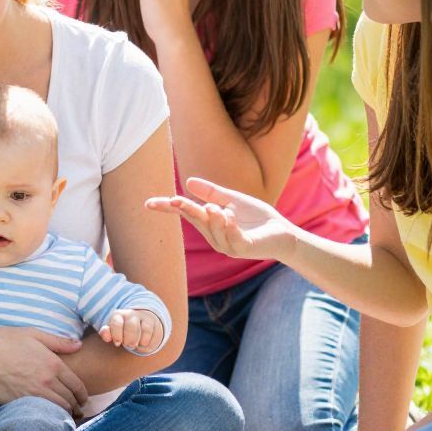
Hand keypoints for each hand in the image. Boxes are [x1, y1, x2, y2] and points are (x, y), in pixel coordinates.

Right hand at [0, 327, 87, 415]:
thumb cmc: (2, 340)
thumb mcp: (32, 334)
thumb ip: (58, 342)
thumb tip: (78, 345)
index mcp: (52, 364)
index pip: (77, 385)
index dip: (83, 394)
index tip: (83, 398)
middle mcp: (45, 382)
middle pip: (70, 401)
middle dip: (76, 407)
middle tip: (78, 409)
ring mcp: (32, 395)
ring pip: (57, 411)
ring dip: (65, 415)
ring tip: (67, 415)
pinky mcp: (18, 403)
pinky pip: (41, 415)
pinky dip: (49, 418)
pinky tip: (49, 416)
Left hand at [100, 308, 163, 353]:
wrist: (138, 322)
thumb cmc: (121, 330)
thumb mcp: (112, 331)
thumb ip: (106, 333)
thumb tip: (105, 334)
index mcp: (117, 315)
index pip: (116, 323)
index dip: (117, 335)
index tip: (117, 343)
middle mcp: (130, 314)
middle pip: (132, 326)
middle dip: (130, 339)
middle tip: (128, 345)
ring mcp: (143, 317)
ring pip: (144, 329)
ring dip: (140, 340)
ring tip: (136, 345)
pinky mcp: (152, 322)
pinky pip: (152, 333)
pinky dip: (148, 341)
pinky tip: (144, 344)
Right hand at [145, 176, 300, 261]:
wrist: (283, 232)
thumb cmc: (257, 218)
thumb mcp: (232, 199)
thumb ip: (212, 193)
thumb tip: (188, 182)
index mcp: (209, 222)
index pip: (185, 213)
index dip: (167, 208)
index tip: (148, 203)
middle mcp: (214, 236)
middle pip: (195, 220)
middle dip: (185, 210)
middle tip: (175, 200)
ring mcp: (227, 245)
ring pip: (212, 230)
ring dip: (213, 217)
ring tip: (218, 208)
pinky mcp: (243, 248)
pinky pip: (231, 238)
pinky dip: (228, 227)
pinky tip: (229, 216)